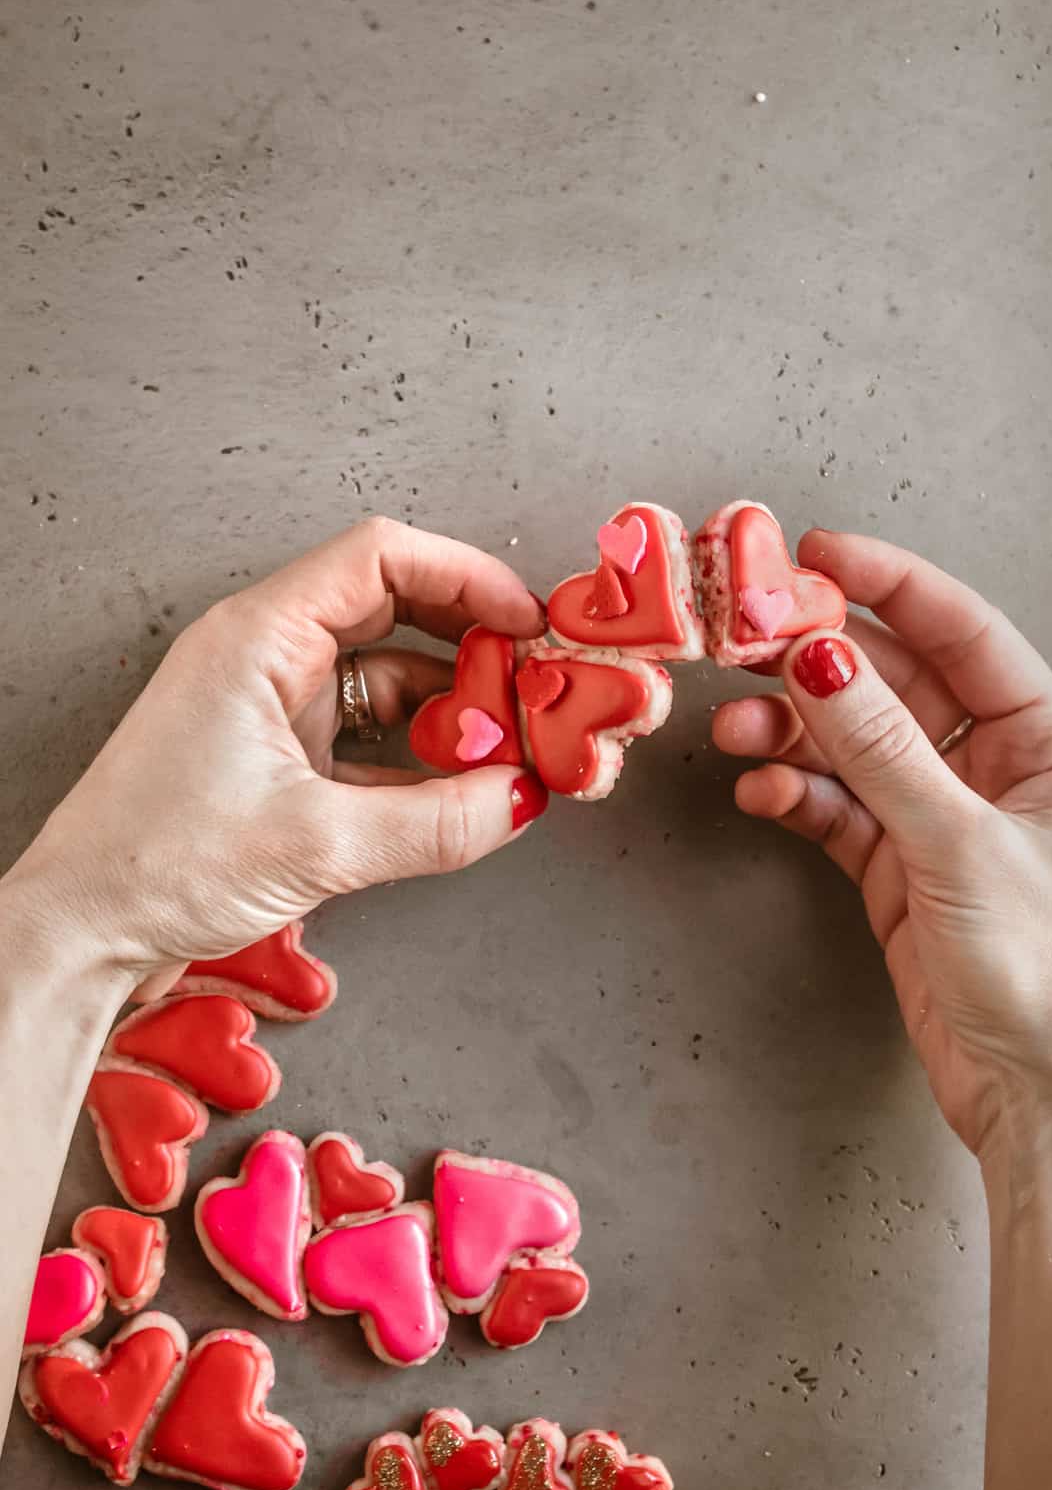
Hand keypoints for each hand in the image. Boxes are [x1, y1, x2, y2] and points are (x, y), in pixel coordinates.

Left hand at [6, 518, 546, 986]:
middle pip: (394, 608)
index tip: (524, 620)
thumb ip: (434, 823)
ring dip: (449, 706)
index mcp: (259, 636)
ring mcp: (272, 706)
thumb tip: (517, 799)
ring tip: (504, 746)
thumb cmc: (154, 865)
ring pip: (387, 675)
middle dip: (470, 641)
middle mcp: (266, 655)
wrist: (82, 931)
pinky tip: (458, 787)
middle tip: (530, 682)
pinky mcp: (279, 758)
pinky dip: (418, 754)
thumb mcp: (317, 845)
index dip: (466, 577)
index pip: (381, 557)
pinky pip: (369, 734)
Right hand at [713, 530, 1051, 1159]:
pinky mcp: (902, 870)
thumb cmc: (1047, 975)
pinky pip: (838, 808)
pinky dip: (797, 796)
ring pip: (854, 746)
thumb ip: (880, 748)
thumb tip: (817, 657)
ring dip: (794, 734)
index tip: (813, 551)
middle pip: (894, 683)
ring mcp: (945, 819)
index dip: (888, 582)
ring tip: (737, 732)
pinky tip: (763, 791)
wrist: (1044, 1103)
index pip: (961, 630)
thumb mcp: (960, 845)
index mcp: (1048, 741)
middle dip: (818, 663)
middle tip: (745, 642)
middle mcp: (998, 768)